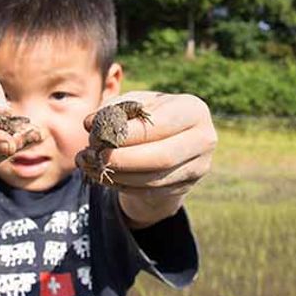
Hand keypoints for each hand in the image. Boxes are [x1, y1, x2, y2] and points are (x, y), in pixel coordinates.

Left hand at [76, 91, 216, 200]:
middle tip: (94, 155)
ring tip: (91, 164)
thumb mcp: (133, 104)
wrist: (167, 140)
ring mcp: (198, 167)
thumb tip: (90, 124)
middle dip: (123, 159)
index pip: (161, 125)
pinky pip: (149, 191)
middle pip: (162, 157)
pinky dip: (121, 184)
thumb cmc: (148, 115)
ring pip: (154, 179)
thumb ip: (112, 109)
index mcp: (194, 110)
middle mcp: (204, 139)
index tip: (97, 135)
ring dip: (118, 174)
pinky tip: (102, 174)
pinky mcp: (184, 187)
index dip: (127, 133)